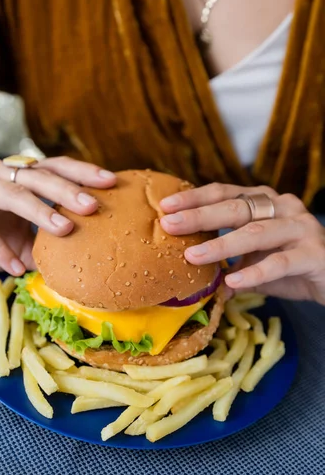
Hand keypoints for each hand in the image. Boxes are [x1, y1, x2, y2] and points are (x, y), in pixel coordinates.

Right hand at [0, 157, 115, 275]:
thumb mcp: (26, 239)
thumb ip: (52, 238)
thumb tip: (96, 253)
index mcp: (20, 175)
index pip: (56, 166)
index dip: (83, 171)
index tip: (111, 182)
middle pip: (38, 176)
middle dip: (67, 190)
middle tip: (92, 206)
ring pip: (11, 194)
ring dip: (39, 212)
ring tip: (65, 231)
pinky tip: (17, 268)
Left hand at [159, 183, 324, 304]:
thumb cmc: (291, 264)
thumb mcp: (254, 258)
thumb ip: (228, 258)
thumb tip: (189, 268)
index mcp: (264, 201)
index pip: (224, 193)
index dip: (195, 198)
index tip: (165, 206)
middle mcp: (282, 207)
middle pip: (235, 208)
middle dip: (199, 216)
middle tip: (169, 224)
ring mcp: (299, 227)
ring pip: (256, 232)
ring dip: (221, 245)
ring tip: (193, 257)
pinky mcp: (313, 253)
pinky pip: (279, 263)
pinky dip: (254, 272)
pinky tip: (232, 281)